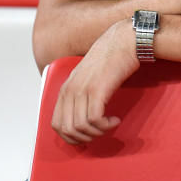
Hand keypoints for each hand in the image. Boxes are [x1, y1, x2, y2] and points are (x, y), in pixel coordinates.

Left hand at [50, 20, 138, 144]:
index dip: (70, 137)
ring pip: (80, 127)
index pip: (56, 124)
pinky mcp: (97, 89)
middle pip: (67, 129)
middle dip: (84, 138)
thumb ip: (80, 94)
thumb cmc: (110, 59)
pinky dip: (105, 125)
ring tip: (109, 125)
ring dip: (97, 132)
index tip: (86, 136)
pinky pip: (94, 119)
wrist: (124, 41)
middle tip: (100, 132)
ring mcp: (82, 89)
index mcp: (65, 88)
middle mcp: (70, 89)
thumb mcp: (87, 77)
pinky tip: (115, 120)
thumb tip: (82, 118)